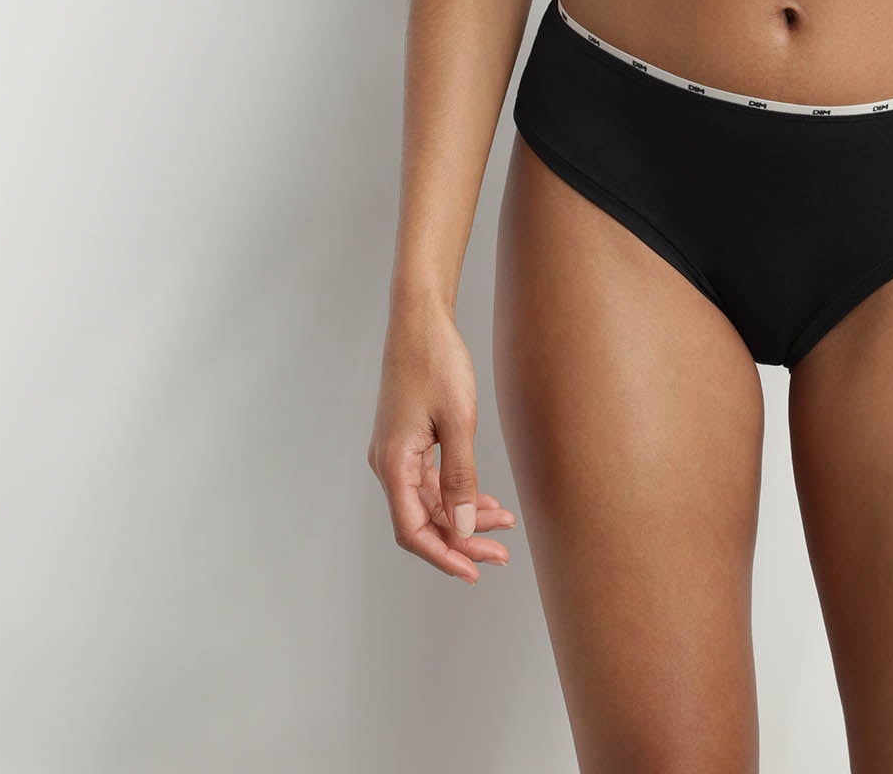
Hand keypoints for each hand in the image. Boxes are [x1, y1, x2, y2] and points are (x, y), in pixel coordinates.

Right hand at [366, 297, 518, 583]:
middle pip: (422, 521)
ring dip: (463, 517)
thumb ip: (461, 477)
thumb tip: (461, 528)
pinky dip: (457, 493)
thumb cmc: (437, 362)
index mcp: (393, 463)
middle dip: (461, 540)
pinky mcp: (408, 442)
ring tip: (503, 525)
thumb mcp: (458, 421)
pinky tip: (485, 501)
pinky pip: (430, 481)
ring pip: (429, 502)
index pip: (413, 530)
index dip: (443, 555)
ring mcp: (396, 453)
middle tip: (501, 554)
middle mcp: (388, 464)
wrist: (421, 320)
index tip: (475, 571)